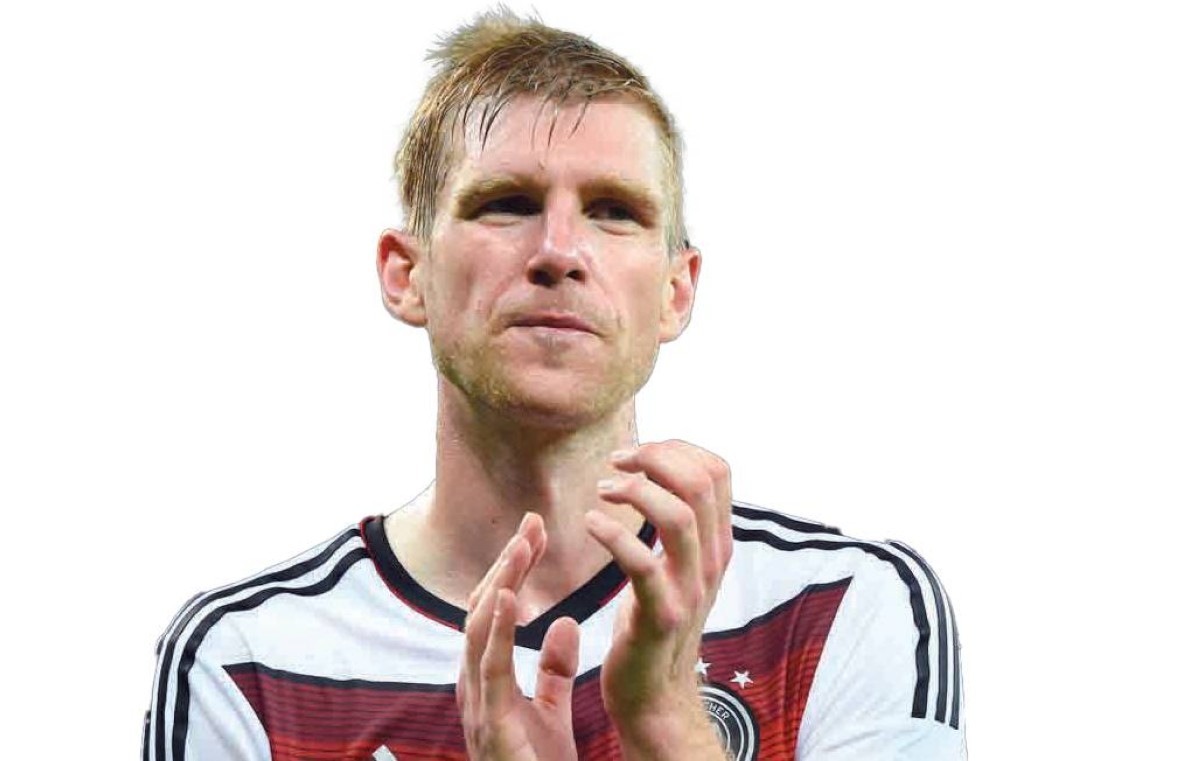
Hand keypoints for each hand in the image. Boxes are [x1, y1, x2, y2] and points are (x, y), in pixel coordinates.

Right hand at [458, 513, 580, 760]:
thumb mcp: (551, 713)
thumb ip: (553, 669)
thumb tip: (560, 622)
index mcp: (487, 679)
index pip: (494, 609)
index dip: (511, 569)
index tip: (535, 532)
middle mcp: (473, 684)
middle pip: (481, 608)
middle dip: (504, 564)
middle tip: (531, 524)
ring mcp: (476, 702)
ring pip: (478, 626)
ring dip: (499, 582)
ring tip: (521, 544)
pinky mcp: (489, 721)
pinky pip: (488, 665)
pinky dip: (496, 625)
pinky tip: (508, 593)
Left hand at [585, 440, 733, 758]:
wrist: (655, 692)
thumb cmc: (655, 619)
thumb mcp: (678, 565)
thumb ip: (677, 523)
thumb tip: (657, 468)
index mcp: (717, 542)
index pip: (717, 471)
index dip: (676, 448)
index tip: (636, 454)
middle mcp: (712, 560)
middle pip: (701, 483)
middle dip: (654, 458)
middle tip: (616, 464)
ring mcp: (690, 588)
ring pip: (680, 517)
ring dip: (635, 491)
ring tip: (602, 491)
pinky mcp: (661, 616)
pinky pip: (643, 564)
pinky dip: (614, 535)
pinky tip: (590, 523)